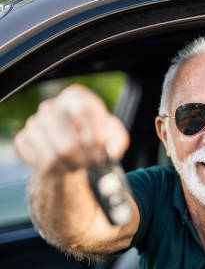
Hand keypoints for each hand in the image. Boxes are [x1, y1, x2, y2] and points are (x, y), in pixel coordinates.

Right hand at [14, 84, 128, 174]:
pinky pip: (42, 164)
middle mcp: (51, 106)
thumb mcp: (113, 135)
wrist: (71, 147)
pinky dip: (57, 171)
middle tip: (93, 165)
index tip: (102, 150)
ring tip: (79, 164)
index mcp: (74, 97)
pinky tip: (63, 165)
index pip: (84, 110)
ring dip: (72, 167)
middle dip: (85, 160)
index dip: (95, 136)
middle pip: (69, 142)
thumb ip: (116, 140)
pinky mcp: (23, 140)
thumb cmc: (95, 137)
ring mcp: (34, 123)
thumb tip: (110, 152)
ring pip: (55, 156)